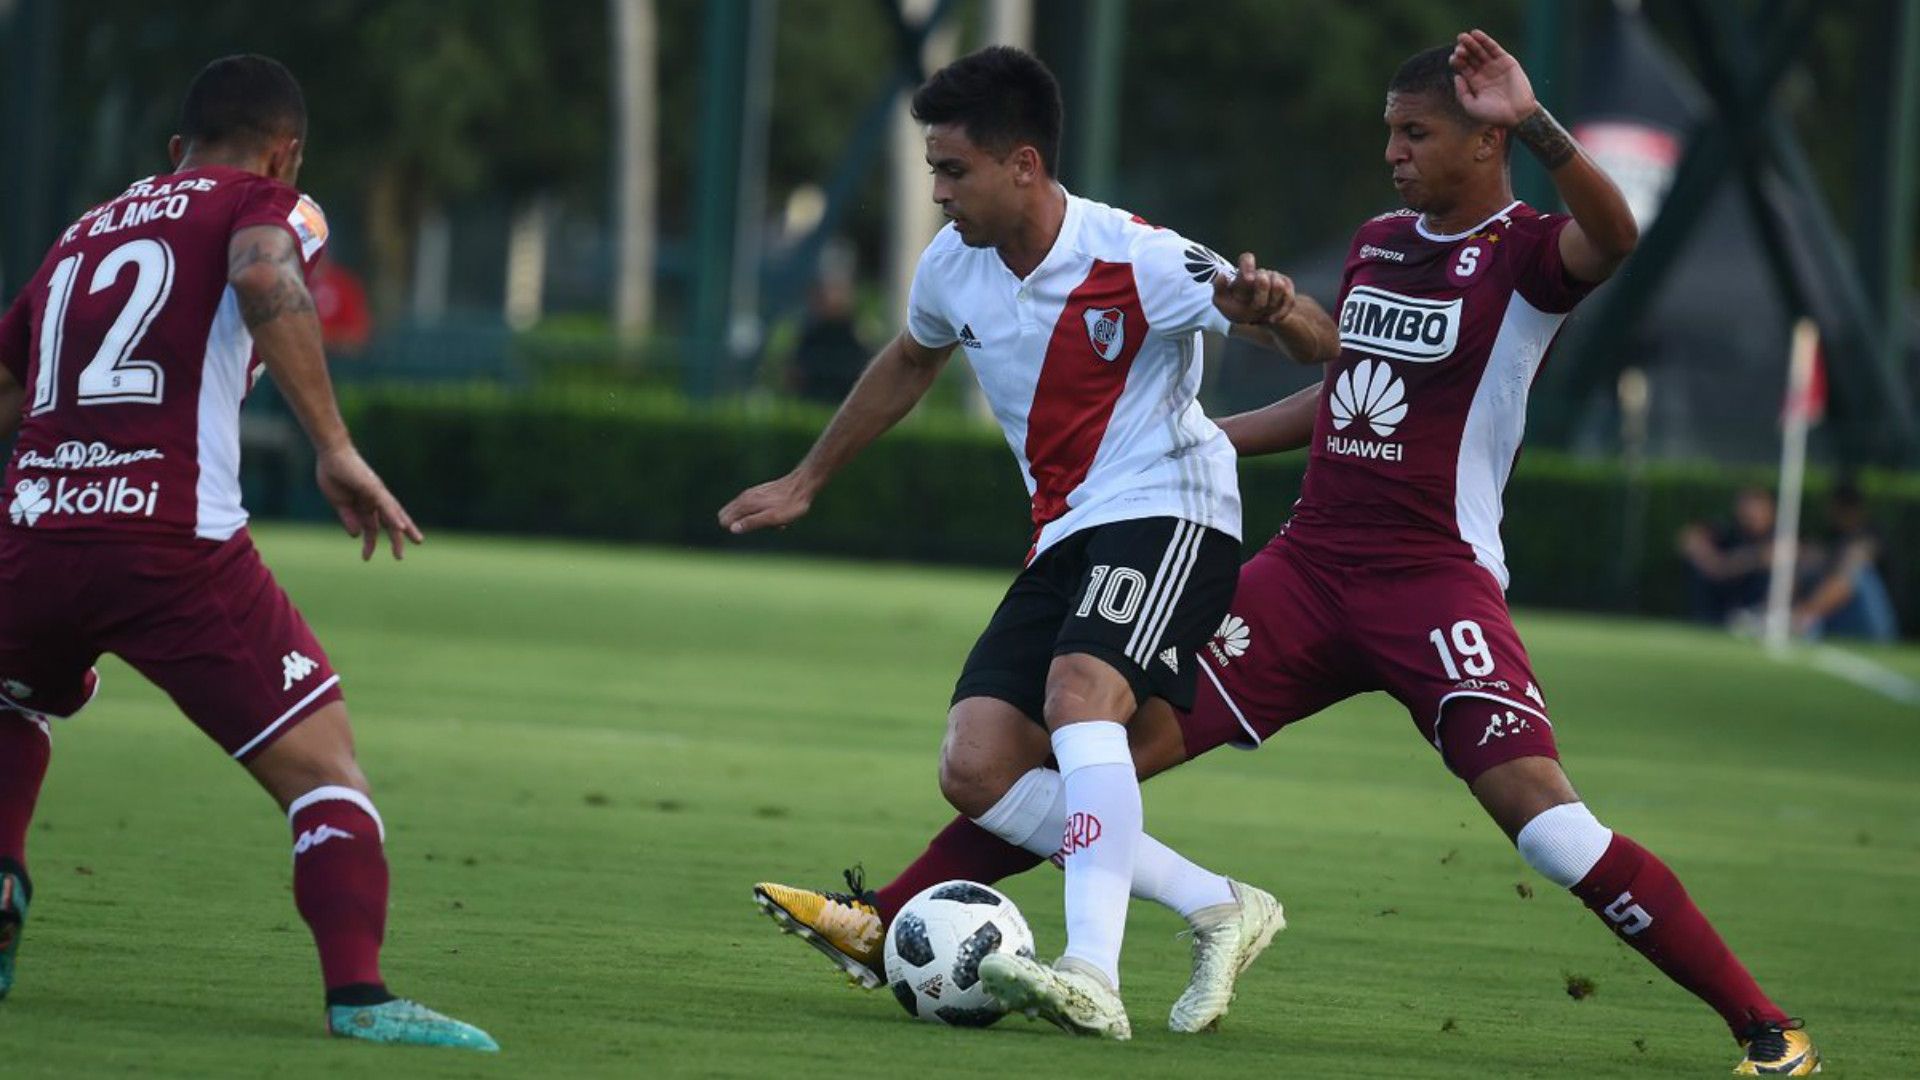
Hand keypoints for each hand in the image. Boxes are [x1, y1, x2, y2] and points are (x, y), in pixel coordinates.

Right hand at [315, 445, 422, 560]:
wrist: (330, 454)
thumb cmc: (333, 474)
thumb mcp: (340, 503)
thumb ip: (349, 518)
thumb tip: (356, 535)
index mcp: (365, 504)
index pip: (373, 525)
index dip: (370, 541)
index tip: (366, 556)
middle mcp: (375, 499)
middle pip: (389, 522)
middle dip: (396, 539)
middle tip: (400, 557)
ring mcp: (376, 493)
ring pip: (394, 514)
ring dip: (403, 528)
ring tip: (415, 541)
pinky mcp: (373, 487)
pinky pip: (386, 504)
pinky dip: (393, 515)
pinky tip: (400, 527)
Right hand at [718, 472, 814, 534]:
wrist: (803, 485)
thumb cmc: (790, 505)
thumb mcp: (772, 518)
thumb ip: (751, 523)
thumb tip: (732, 529)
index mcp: (745, 503)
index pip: (724, 519)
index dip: (736, 529)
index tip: (756, 528)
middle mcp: (745, 497)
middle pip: (729, 515)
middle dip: (743, 526)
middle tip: (764, 525)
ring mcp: (752, 494)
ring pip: (744, 514)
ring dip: (756, 522)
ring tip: (775, 522)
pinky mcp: (760, 494)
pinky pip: (754, 510)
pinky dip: (763, 516)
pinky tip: (779, 517)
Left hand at [1213, 252, 1296, 325]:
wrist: (1256, 319)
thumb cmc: (1237, 308)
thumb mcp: (1222, 303)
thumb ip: (1219, 289)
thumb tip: (1222, 275)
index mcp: (1244, 273)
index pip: (1247, 258)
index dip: (1248, 266)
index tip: (1248, 280)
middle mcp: (1261, 273)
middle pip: (1264, 277)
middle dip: (1260, 297)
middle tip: (1256, 309)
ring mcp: (1276, 279)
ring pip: (1278, 286)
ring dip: (1271, 304)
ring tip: (1262, 314)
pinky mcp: (1288, 289)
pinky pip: (1289, 298)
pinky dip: (1280, 312)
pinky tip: (1271, 319)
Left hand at [1450, 29, 1538, 126]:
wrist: (1516, 114)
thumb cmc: (1492, 114)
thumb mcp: (1471, 106)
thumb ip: (1461, 93)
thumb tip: (1456, 76)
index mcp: (1474, 82)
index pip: (1462, 67)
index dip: (1457, 61)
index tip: (1453, 58)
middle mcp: (1483, 72)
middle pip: (1470, 57)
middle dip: (1463, 51)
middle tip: (1458, 47)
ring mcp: (1494, 66)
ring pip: (1480, 51)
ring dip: (1471, 43)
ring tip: (1463, 37)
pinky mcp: (1506, 61)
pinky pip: (1493, 48)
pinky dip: (1485, 40)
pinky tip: (1475, 34)